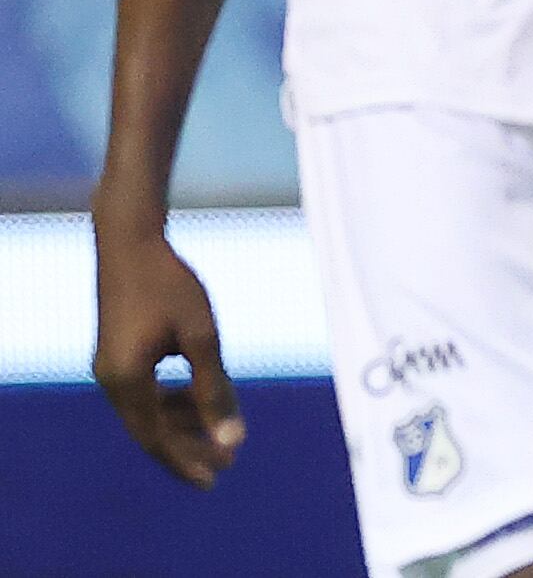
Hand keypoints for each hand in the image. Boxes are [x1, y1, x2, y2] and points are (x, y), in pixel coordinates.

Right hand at [92, 220, 243, 485]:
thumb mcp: (202, 336)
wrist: (131, 242)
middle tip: (226, 464)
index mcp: (127, 381)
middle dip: (188, 448)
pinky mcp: (118, 354)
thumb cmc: (170, 285)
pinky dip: (172, 401)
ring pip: (148, 412)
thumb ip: (215, 389)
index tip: (215, 479)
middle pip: (151, 430)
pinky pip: (144, 392)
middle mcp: (112, 380)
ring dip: (183, 424)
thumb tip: (232, 437)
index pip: (157, 439)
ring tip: (221, 433)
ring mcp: (111, 368)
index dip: (186, 461)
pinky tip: (200, 400)